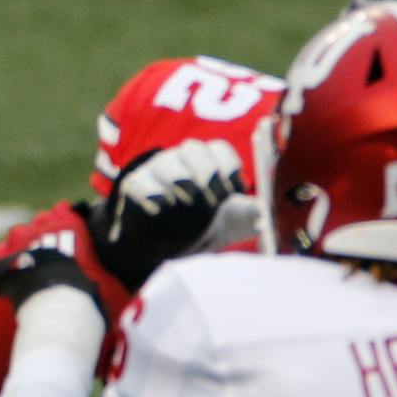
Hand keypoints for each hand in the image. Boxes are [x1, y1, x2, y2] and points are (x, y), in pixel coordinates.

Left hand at [0, 201, 117, 322]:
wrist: (59, 308)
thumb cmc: (92, 293)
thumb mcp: (113, 281)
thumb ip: (116, 275)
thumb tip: (134, 291)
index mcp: (70, 225)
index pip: (65, 212)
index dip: (65, 221)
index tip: (68, 231)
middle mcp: (43, 227)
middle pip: (41, 221)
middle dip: (45, 232)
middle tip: (50, 247)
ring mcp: (20, 242)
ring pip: (18, 233)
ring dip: (24, 242)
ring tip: (30, 257)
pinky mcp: (4, 260)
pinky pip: (0, 253)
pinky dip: (5, 260)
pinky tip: (10, 269)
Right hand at [88, 139, 246, 290]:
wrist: (163, 248)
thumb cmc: (200, 227)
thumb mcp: (229, 223)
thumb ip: (247, 215)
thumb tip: (262, 211)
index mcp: (207, 163)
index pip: (219, 149)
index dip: (229, 168)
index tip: (234, 193)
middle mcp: (181, 160)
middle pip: (192, 149)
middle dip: (206, 172)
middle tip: (214, 200)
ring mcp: (155, 171)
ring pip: (165, 163)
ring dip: (180, 180)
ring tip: (186, 202)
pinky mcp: (134, 187)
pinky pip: (140, 183)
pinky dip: (151, 195)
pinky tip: (159, 210)